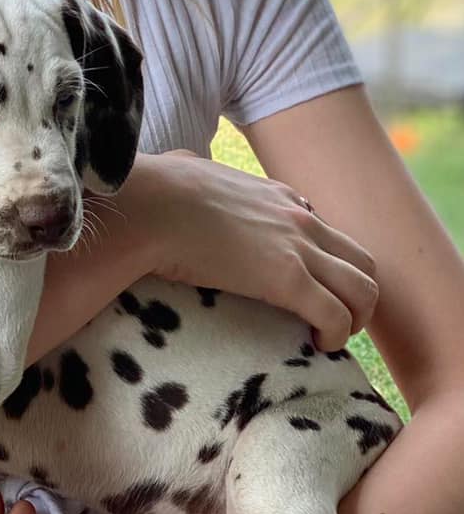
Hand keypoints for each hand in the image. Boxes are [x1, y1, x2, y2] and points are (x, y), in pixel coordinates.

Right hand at [119, 150, 377, 350]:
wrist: (151, 206)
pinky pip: (335, 313)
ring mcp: (298, 248)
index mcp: (276, 196)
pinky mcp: (287, 279)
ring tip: (330, 340)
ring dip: (355, 319)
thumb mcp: (185, 170)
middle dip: (356, 296)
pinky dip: (337, 335)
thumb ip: (193, 172)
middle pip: (360, 261)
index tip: (306, 290)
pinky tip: (319, 346)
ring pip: (362, 288)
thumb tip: (176, 168)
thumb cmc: (154, 192)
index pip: (324, 231)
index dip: (324, 267)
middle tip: (332, 323)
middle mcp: (299, 218)